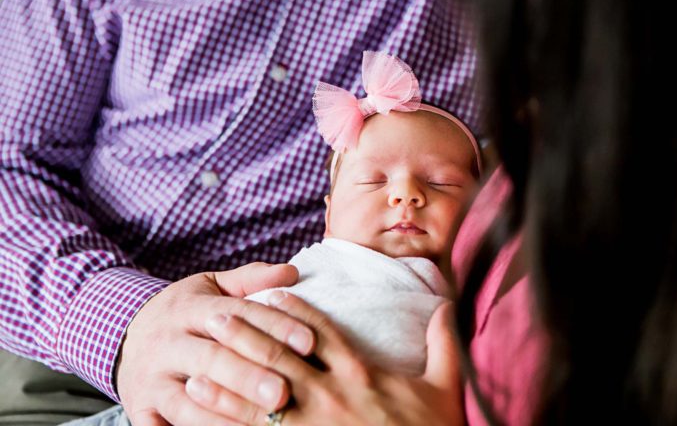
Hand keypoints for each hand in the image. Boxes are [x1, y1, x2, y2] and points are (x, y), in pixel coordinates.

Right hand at [116, 262, 316, 425]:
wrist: (122, 332)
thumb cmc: (183, 311)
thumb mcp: (210, 286)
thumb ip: (250, 279)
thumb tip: (292, 272)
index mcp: (190, 308)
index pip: (238, 314)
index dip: (274, 327)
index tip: (309, 342)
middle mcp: (168, 342)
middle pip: (211, 359)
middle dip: (249, 376)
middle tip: (284, 393)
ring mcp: (151, 378)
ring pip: (186, 401)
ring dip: (221, 414)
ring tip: (258, 423)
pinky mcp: (139, 407)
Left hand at [201, 293, 463, 425]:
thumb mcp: (445, 385)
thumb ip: (443, 343)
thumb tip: (447, 307)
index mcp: (363, 373)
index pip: (322, 333)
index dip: (296, 311)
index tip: (274, 294)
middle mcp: (334, 395)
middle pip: (281, 358)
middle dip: (246, 336)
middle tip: (215, 317)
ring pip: (263, 400)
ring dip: (228, 384)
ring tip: (197, 369)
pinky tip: (209, 425)